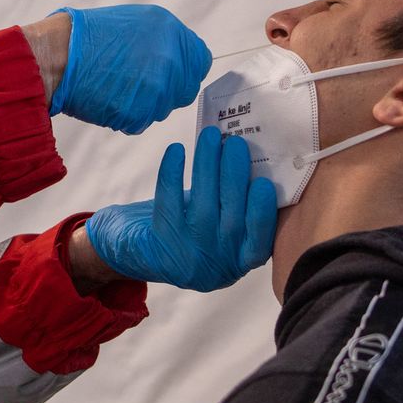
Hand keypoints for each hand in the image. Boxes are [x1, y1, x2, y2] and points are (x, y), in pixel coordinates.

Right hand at [49, 5, 210, 134]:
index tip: (172, 72)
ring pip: (163, 107)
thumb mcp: (136, 22)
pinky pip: (142, 121)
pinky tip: (109, 98)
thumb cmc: (88, 37)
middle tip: (138, 83)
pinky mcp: (141, 112)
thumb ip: (165, 40)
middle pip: (185, 88)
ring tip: (117, 85)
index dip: (185, 69)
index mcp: (170, 31)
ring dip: (145, 103)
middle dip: (167, 89)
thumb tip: (179, 59)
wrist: (58, 57)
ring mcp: (157, 88)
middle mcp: (170, 59)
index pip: (199, 60)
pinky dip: (127, 115)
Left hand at [85, 127, 277, 290]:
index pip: (260, 242)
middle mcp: (219, 265)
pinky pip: (168, 206)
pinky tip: (176, 150)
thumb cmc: (192, 226)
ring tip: (209, 136)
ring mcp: (189, 259)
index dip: (262, 213)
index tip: (264, 182)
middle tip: (235, 142)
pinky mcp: (160, 248)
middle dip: (235, 177)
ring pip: (202, 209)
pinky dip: (172, 175)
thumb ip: (239, 199)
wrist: (138, 252)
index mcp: (243, 259)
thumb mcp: (221, 221)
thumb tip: (254, 153)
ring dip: (207, 168)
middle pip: (232, 220)